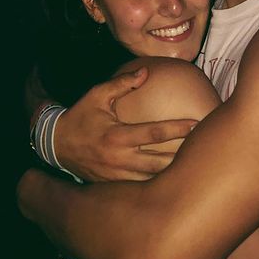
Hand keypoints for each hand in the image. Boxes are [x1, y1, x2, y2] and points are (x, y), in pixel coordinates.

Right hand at [53, 67, 195, 181]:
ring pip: (152, 179)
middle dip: (183, 157)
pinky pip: (141, 187)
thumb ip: (122, 83)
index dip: (177, 128)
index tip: (197, 124)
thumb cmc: (80, 117)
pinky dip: (157, 184)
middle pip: (160, 162)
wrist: (55, 146)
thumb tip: (146, 71)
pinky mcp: (114, 185)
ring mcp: (117, 176)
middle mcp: (119, 158)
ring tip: (194, 167)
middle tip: (204, 149)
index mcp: (117, 136)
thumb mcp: (97, 95)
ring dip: (173, 174)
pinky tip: (174, 180)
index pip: (154, 133)